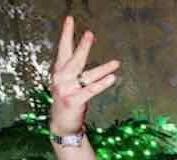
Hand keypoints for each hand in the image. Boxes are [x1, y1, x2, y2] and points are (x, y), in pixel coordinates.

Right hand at [48, 17, 120, 137]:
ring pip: (86, 75)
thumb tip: (83, 47)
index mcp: (60, 71)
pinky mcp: (73, 101)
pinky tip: (112, 78)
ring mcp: (66, 90)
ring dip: (103, 69)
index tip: (69, 19)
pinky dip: (102, 84)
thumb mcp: (69, 81)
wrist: (62, 124)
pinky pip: (90, 90)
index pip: (63, 49)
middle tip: (90, 33)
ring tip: (116, 63)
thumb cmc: (68, 99)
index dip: (67, 34)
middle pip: (73, 59)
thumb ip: (74, 66)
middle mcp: (61, 78)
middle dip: (82, 46)